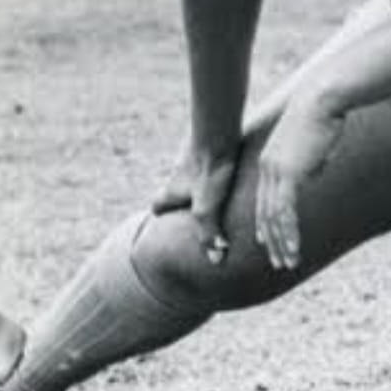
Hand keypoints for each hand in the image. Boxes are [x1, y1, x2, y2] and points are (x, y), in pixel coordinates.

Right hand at [152, 137, 238, 264]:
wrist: (217, 130)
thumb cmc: (209, 170)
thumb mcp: (208, 207)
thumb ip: (209, 234)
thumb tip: (215, 260)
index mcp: (173, 189)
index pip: (158, 206)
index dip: (161, 214)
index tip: (166, 222)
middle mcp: (178, 172)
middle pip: (173, 188)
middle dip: (180, 198)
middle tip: (192, 207)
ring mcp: (191, 154)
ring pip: (190, 170)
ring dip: (199, 180)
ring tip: (215, 189)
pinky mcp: (209, 140)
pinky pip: (208, 154)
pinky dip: (214, 162)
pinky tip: (232, 165)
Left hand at [255, 94, 344, 270]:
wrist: (323, 99)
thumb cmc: (324, 115)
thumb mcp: (314, 144)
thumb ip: (308, 162)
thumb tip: (311, 175)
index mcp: (270, 159)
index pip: (263, 198)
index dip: (265, 222)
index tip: (268, 241)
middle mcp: (267, 167)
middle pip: (263, 212)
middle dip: (271, 240)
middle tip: (278, 261)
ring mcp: (276, 171)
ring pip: (273, 217)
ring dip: (281, 243)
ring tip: (288, 262)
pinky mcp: (288, 174)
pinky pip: (285, 212)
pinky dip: (289, 234)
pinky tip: (295, 249)